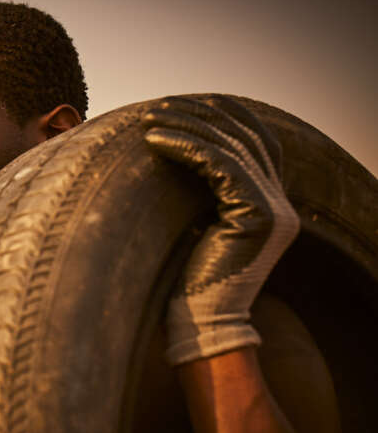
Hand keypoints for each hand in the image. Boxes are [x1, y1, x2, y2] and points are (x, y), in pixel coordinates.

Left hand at [142, 95, 299, 365]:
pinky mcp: (257, 218)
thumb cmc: (184, 284)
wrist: (197, 328)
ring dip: (187, 126)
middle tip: (157, 107)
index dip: (221, 115)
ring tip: (149, 119)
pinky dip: (186, 148)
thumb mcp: (194, 226)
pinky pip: (220, 167)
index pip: (254, 141)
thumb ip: (199, 192)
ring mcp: (275, 211)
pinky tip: (155, 141)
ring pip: (231, 147)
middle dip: (199, 115)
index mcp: (271, 204)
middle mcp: (282, 205)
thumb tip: (171, 150)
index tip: (179, 105)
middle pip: (244, 137)